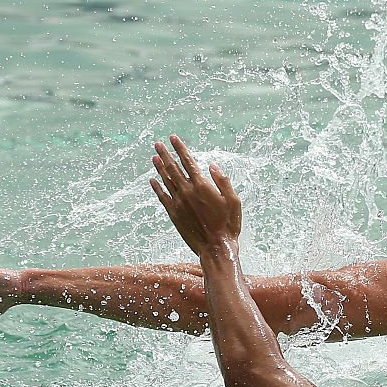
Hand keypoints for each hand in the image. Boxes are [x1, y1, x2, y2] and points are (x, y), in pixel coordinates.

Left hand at [150, 135, 241, 256]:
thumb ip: (223, 181)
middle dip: (165, 154)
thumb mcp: (234, 200)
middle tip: (158, 143)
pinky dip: (156, 187)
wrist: (216, 248)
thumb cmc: (228, 225)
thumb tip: (211, 166)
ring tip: (154, 157)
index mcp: (202, 186)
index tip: (173, 138)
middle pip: (173, 168)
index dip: (180, 148)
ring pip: (166, 180)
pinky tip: (152, 180)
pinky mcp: (173, 214)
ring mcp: (178, 203)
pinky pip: (162, 197)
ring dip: (159, 167)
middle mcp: (187, 192)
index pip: (188, 161)